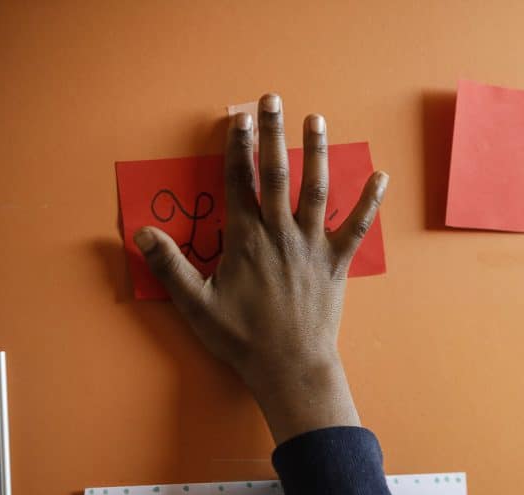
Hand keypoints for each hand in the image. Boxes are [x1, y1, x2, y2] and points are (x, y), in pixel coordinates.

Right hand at [133, 93, 387, 443]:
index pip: (238, 181)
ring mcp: (311, 245)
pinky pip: (356, 226)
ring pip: (315, 188)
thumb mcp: (196, 304)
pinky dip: (369, 200)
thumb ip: (169, 266)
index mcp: (245, 239)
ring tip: (316, 119)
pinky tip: (381, 175)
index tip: (236, 117)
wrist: (290, 366)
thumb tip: (142, 233)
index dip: (236, 146)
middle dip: (272, 132)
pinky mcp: (337, 262)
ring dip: (316, 151)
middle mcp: (280, 233)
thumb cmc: (242, 338)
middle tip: (271, 99)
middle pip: (276, 172)